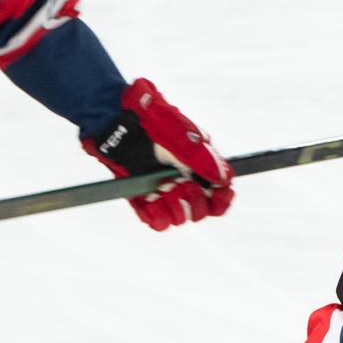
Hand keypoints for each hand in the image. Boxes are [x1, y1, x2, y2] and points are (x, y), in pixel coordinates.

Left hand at [85, 79, 234, 229]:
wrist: (117, 121)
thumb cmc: (151, 121)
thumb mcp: (180, 137)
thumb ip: (202, 159)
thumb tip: (224, 179)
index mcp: (199, 166)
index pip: (220, 193)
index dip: (223, 198)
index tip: (221, 195)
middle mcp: (184, 181)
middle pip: (203, 210)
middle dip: (195, 201)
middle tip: (182, 185)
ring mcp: (165, 192)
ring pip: (182, 218)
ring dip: (176, 207)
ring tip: (163, 190)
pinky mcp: (145, 200)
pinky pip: (159, 221)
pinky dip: (158, 216)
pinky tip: (153, 201)